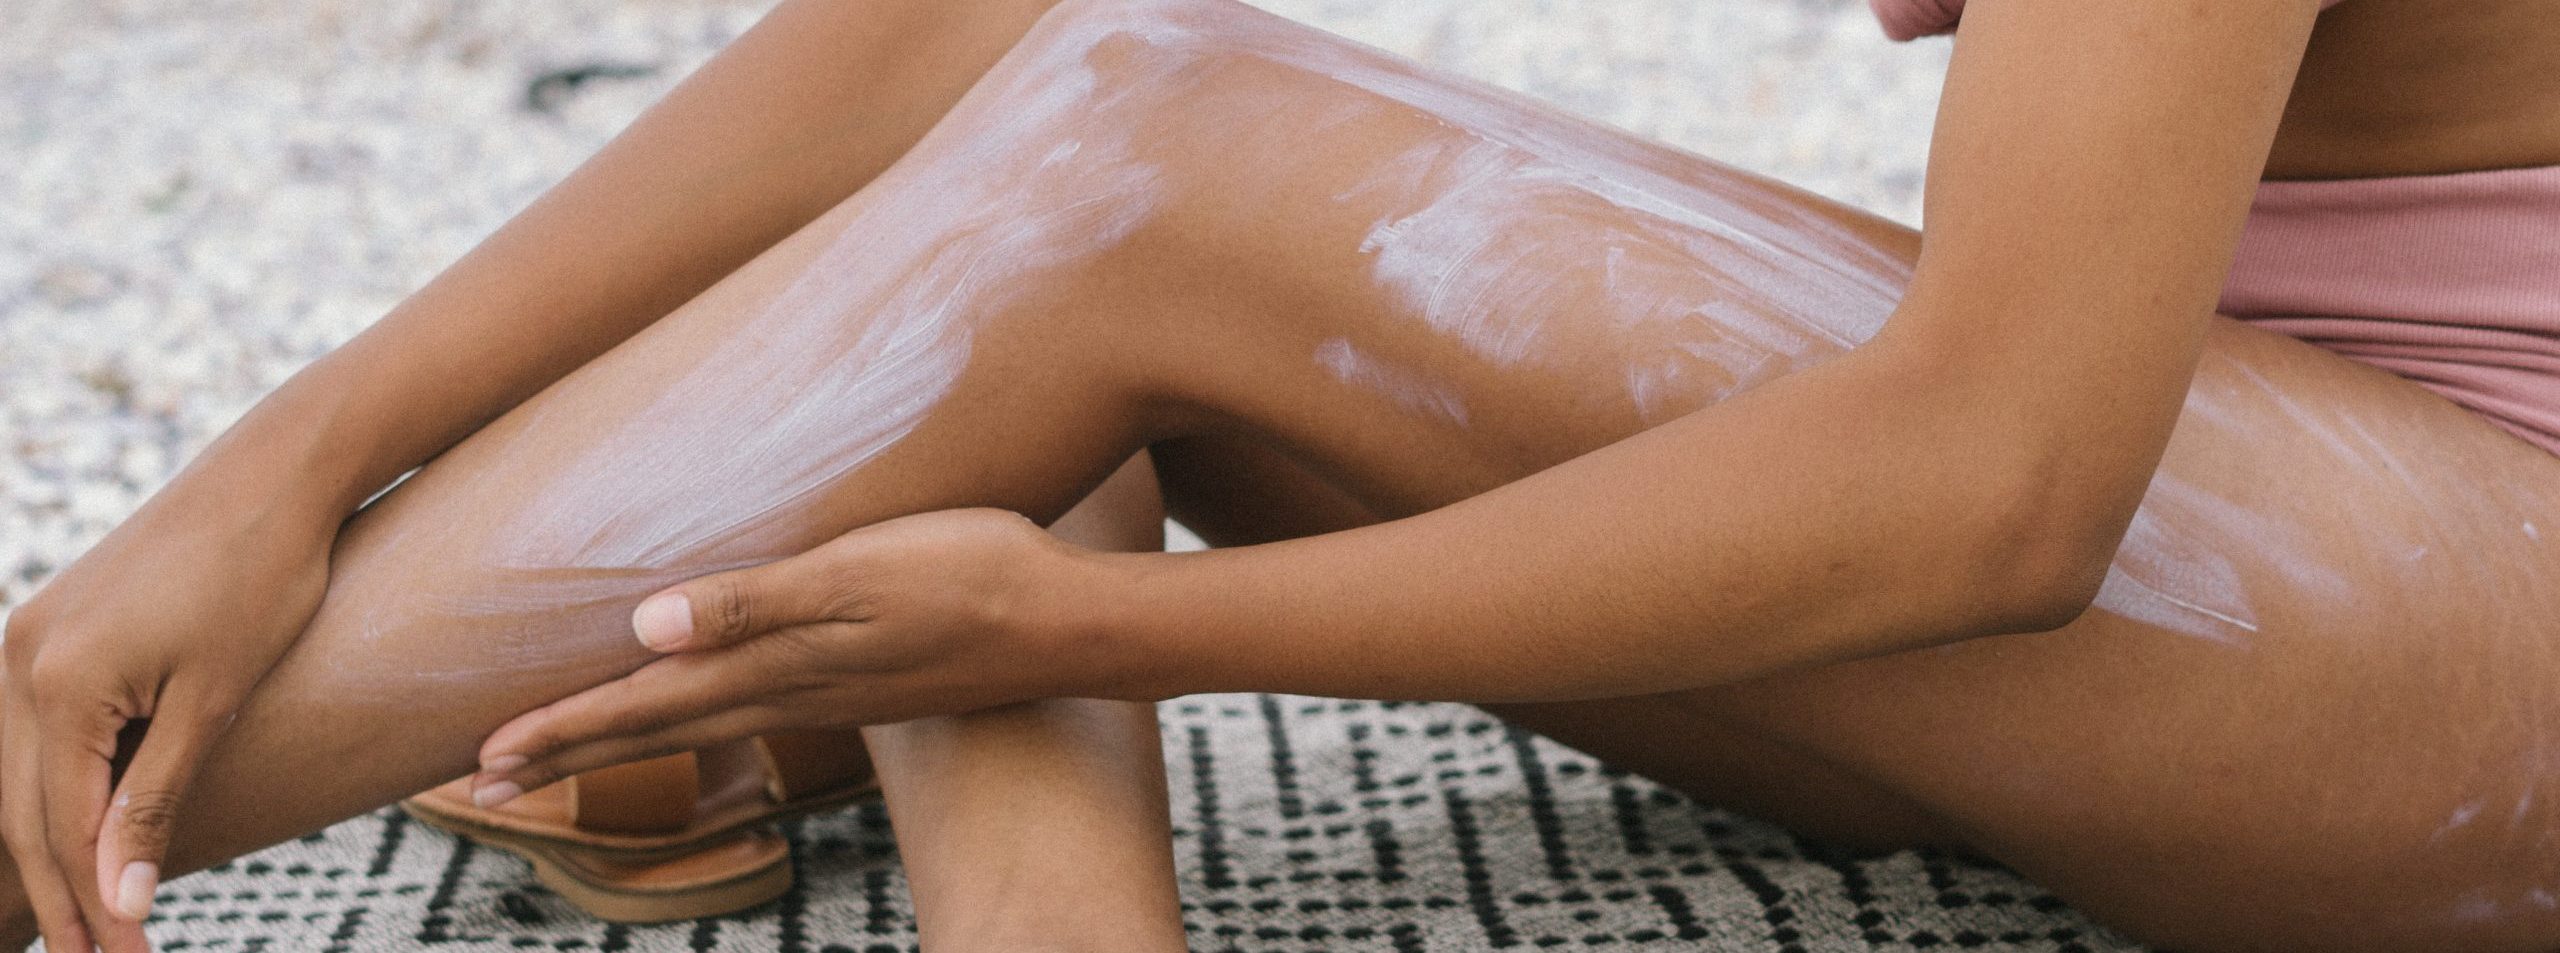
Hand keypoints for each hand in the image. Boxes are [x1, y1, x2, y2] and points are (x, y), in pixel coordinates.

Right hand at [3, 494, 333, 952]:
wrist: (273, 476)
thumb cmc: (260, 579)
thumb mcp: (212, 701)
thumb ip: (154, 801)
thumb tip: (120, 900)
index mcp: (55, 686)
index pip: (63, 830)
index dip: (93, 904)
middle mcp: (17, 663)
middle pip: (27, 814)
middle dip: (62, 895)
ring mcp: (26, 640)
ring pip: (23, 779)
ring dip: (53, 853)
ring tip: (88, 923)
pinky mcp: (52, 629)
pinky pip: (37, 736)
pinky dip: (57, 795)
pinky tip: (81, 836)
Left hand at [469, 508, 1101, 804]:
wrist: (1071, 622)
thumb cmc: (970, 575)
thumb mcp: (859, 572)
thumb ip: (755, 599)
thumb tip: (644, 626)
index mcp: (777, 664)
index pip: (645, 703)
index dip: (563, 727)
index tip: (481, 756)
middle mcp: (793, 689)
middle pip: (659, 725)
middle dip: (569, 746)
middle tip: (483, 777)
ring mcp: (830, 692)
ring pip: (701, 721)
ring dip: (626, 736)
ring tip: (566, 747)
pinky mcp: (863, 681)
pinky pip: (750, 706)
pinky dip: (694, 713)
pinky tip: (701, 701)